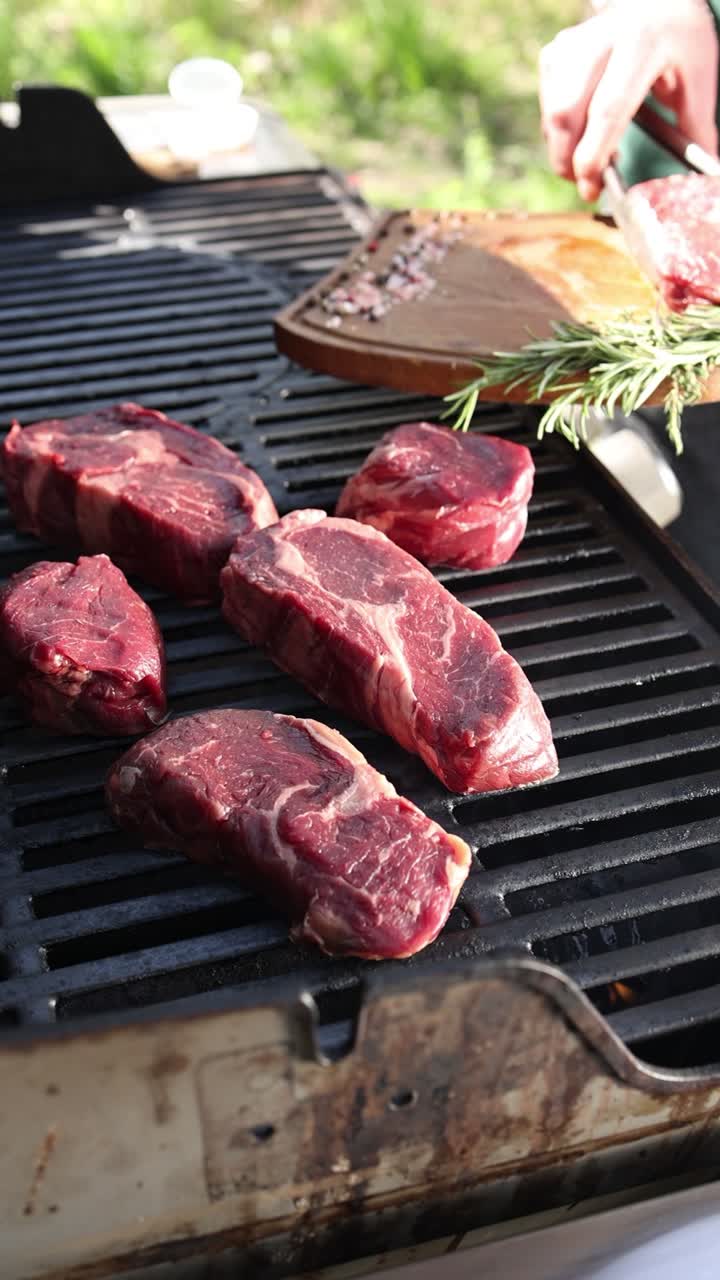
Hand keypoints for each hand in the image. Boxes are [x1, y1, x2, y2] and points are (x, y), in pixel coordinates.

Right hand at [539, 0, 719, 200]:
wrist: (656, 2)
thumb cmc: (679, 42)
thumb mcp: (698, 77)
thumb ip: (696, 125)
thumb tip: (704, 170)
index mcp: (641, 44)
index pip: (607, 109)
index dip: (593, 156)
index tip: (592, 188)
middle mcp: (600, 40)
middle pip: (564, 113)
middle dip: (567, 160)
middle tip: (586, 184)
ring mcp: (571, 44)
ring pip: (552, 113)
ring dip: (564, 148)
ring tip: (593, 154)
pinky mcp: (555, 53)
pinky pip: (548, 107)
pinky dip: (560, 132)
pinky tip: (583, 133)